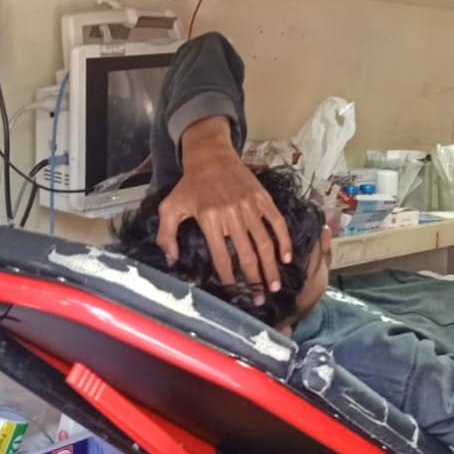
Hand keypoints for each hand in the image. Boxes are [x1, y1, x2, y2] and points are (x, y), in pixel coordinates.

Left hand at [156, 117, 292, 288]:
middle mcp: (232, 215)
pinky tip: (286, 257)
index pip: (222, 256)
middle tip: (261, 297)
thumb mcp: (170, 207)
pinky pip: (276, 223)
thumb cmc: (190, 184)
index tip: (235, 291)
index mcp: (210, 219)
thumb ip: (166, 235)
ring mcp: (250, 207)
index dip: (229, 277)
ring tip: (275, 285)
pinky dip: (284, 241)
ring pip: (264, 243)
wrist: (211, 156)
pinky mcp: (263, 199)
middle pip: (247, 254)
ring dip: (271, 267)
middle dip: (255, 280)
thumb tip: (172, 260)